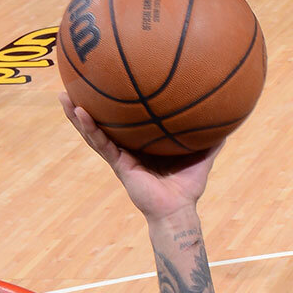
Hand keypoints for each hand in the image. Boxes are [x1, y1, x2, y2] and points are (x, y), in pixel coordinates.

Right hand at [61, 91, 221, 221]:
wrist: (179, 210)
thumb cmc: (188, 187)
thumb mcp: (202, 155)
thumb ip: (212, 138)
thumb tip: (229, 116)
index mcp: (141, 144)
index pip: (124, 121)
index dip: (113, 105)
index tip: (105, 82)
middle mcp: (126, 148)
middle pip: (103, 122)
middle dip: (87, 104)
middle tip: (73, 83)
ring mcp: (119, 156)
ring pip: (93, 132)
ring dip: (76, 115)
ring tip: (63, 96)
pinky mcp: (118, 164)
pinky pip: (101, 143)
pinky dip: (90, 128)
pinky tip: (80, 112)